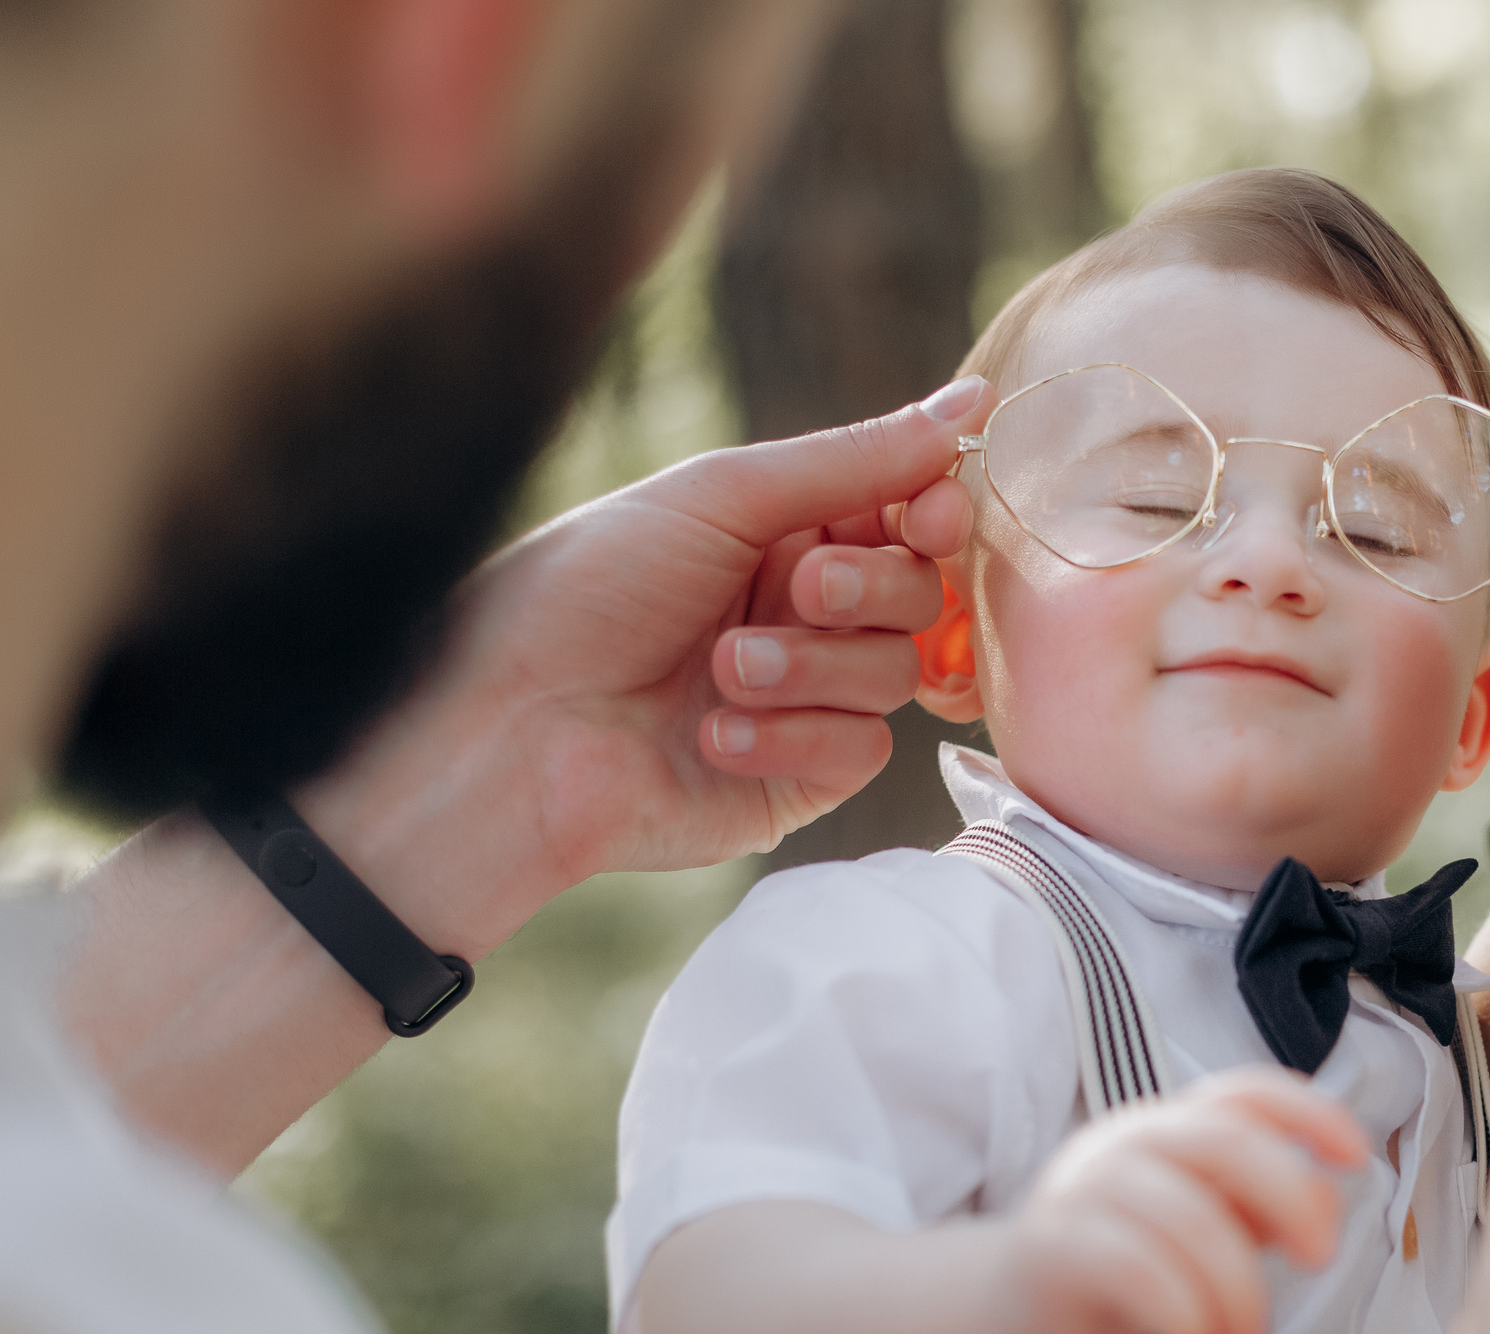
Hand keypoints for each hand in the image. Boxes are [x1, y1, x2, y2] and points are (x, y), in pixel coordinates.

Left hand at [298, 377, 996, 955]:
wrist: (511, 728)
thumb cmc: (590, 590)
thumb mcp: (724, 496)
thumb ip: (860, 458)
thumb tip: (978, 398)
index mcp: (783, 533)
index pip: (906, 517)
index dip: (933, 516)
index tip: (930, 515)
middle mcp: (802, 614)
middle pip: (918, 595)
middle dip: (868, 590)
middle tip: (801, 589)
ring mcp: (804, 699)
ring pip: (895, 675)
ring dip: (812, 668)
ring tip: (721, 671)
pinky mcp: (797, 780)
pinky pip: (860, 751)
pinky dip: (792, 738)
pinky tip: (711, 735)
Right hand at [1002, 1068, 1366, 1333]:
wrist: (1008, 1323)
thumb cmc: (1119, 1276)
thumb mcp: (1201, 1238)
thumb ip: (1258, 1212)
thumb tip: (1327, 1201)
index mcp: (1168, 1129)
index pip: (1243, 1092)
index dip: (1307, 1113)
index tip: (1357, 1158)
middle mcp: (1126, 1143)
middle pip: (1226, 1141)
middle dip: (1291, 1197)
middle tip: (1320, 1261)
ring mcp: (1085, 1190)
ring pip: (1191, 1220)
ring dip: (1239, 1294)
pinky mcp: (1055, 1248)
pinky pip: (1140, 1274)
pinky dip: (1187, 1323)